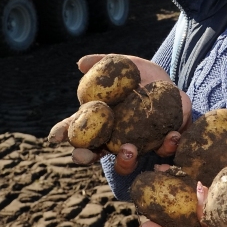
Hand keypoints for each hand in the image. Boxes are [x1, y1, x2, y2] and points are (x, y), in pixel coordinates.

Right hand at [46, 54, 192, 173]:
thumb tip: (81, 64)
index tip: (55, 135)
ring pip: (126, 163)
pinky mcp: (163, 144)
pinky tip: (171, 135)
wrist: (171, 85)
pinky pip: (164, 151)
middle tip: (86, 154)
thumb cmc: (140, 76)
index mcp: (99, 120)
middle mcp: (114, 138)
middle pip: (94, 154)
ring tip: (128, 149)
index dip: (63, 133)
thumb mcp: (123, 64)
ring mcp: (137, 145)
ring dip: (125, 160)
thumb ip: (103, 63)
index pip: (76, 129)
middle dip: (86, 157)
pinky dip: (168, 146)